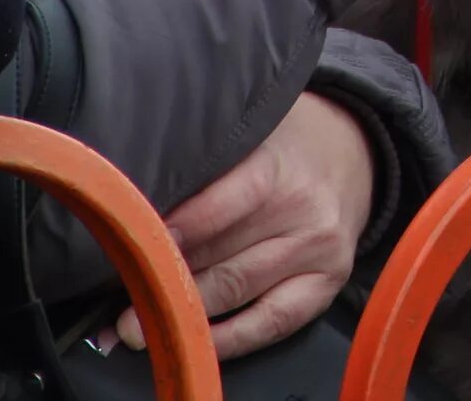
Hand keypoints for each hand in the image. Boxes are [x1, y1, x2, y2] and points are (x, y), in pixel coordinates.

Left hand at [109, 92, 375, 357]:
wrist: (359, 152)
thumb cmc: (287, 142)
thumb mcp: (252, 129)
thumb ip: (205, 159)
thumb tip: (133, 196)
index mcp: (279, 167)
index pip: (219, 207)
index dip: (172, 232)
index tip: (130, 247)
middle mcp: (304, 212)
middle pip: (220, 257)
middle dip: (163, 279)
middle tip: (112, 298)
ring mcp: (318, 253)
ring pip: (237, 291)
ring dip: (182, 311)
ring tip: (131, 327)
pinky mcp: (326, 284)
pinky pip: (270, 323)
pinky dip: (227, 339)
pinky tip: (190, 340)